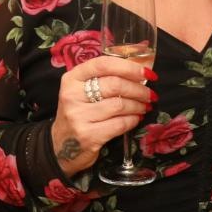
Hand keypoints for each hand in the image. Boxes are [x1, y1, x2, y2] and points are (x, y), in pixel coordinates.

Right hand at [50, 57, 156, 175]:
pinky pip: (120, 124)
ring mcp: (78, 116)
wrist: (61, 146)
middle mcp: (72, 95)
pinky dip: (132, 120)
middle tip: (150, 94)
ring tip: (144, 106)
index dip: (129, 67)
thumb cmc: (78, 113)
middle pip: (115, 84)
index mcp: (72, 78)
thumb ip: (103, 79)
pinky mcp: (88, 136)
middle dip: (138, 89)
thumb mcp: (81, 91)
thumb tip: (139, 72)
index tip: (147, 73)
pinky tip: (136, 119)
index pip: (103, 64)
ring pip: (119, 105)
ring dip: (138, 105)